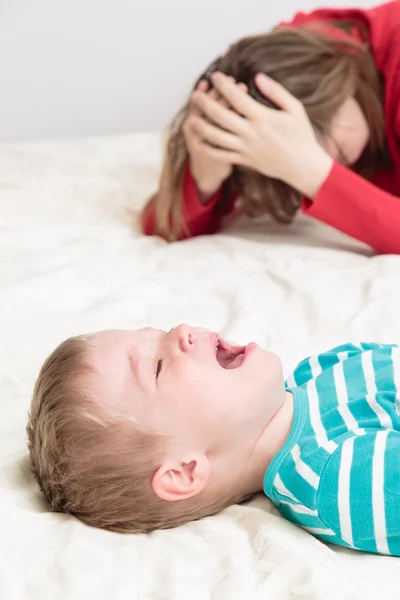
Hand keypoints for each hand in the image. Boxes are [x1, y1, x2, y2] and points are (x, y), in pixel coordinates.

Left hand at [190, 72, 332, 198]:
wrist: (302, 166)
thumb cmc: (300, 135)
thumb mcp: (295, 108)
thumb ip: (276, 91)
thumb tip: (258, 77)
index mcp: (262, 117)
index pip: (236, 97)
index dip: (223, 85)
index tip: (215, 76)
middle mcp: (250, 133)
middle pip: (220, 116)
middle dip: (205, 104)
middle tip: (195, 95)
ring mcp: (245, 148)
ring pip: (217, 137)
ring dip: (202, 127)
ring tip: (191, 119)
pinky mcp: (244, 160)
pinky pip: (222, 155)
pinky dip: (208, 150)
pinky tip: (198, 143)